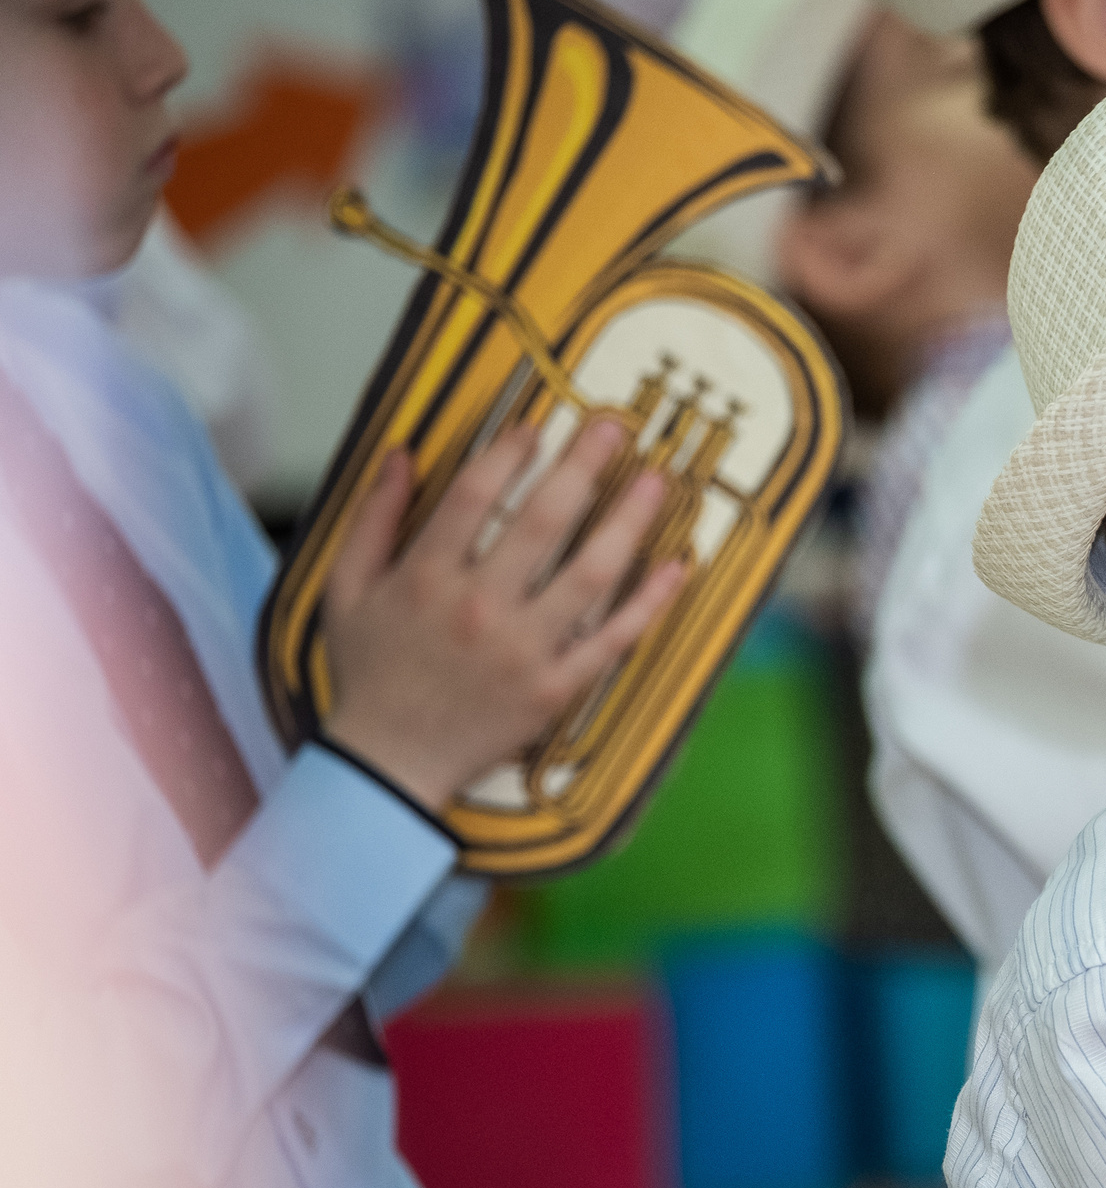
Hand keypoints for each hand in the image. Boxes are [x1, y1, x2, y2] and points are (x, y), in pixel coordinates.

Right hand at [320, 417, 687, 810]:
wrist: (388, 762)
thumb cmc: (369, 671)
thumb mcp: (347, 590)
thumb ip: (374, 518)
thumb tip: (403, 455)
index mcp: (425, 578)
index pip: (474, 496)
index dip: (509, 454)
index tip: (538, 426)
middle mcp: (478, 608)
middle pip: (542, 522)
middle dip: (583, 467)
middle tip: (613, 429)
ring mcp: (522, 650)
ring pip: (590, 573)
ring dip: (629, 522)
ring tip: (655, 482)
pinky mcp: (555, 688)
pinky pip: (612, 638)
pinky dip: (651, 602)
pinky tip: (677, 567)